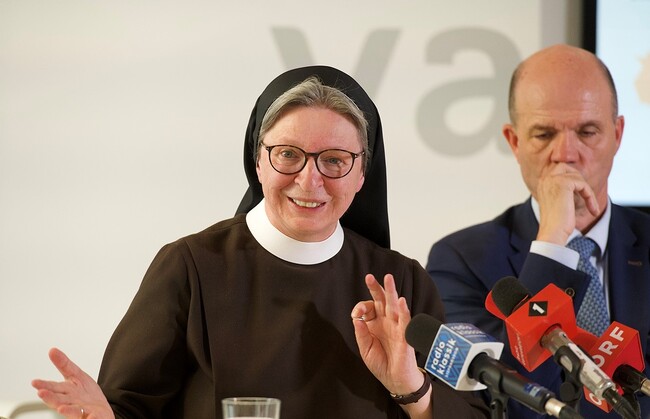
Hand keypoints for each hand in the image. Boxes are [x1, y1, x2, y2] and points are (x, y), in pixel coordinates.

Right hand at [31, 348, 113, 418]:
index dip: (44, 385)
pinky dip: (89, 418)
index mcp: (67, 391)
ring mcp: (81, 411)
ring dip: (67, 410)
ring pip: (72, 411)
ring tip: (61, 408)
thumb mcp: (77, 375)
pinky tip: (89, 417)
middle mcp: (71, 402)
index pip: (53, 387)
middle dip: (50, 397)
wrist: (100, 410)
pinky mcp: (92, 416)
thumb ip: (64, 364)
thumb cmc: (86, 394)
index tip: (34, 382)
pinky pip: (91, 418)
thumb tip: (52, 350)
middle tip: (42, 393)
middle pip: (59, 400)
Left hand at [351, 274, 422, 395]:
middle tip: (369, 277)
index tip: (357, 314)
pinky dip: (404, 310)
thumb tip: (356, 319)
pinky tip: (401, 301)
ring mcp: (397, 326)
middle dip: (376, 288)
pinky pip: (405, 321)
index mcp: (376, 323)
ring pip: (394, 305)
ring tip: (388, 278)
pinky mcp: (405, 335)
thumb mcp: (365, 349)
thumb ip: (361, 333)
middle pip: (382, 300)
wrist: (396, 380)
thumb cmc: (381, 363)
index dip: (361, 307)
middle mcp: (387, 321)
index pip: (369, 307)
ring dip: (391, 291)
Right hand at [535, 163, 599, 243]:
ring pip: (577, 176)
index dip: (572, 180)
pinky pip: (583, 184)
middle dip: (579, 179)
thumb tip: (577, 183)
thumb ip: (563, 190)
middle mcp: (545, 179)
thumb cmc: (556, 223)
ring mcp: (553, 180)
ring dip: (587, 191)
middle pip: (566, 167)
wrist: (553, 232)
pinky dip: (590, 196)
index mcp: (542, 183)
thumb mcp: (558, 202)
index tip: (582, 195)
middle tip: (586, 195)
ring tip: (591, 206)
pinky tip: (592, 209)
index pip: (559, 170)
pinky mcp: (563, 183)